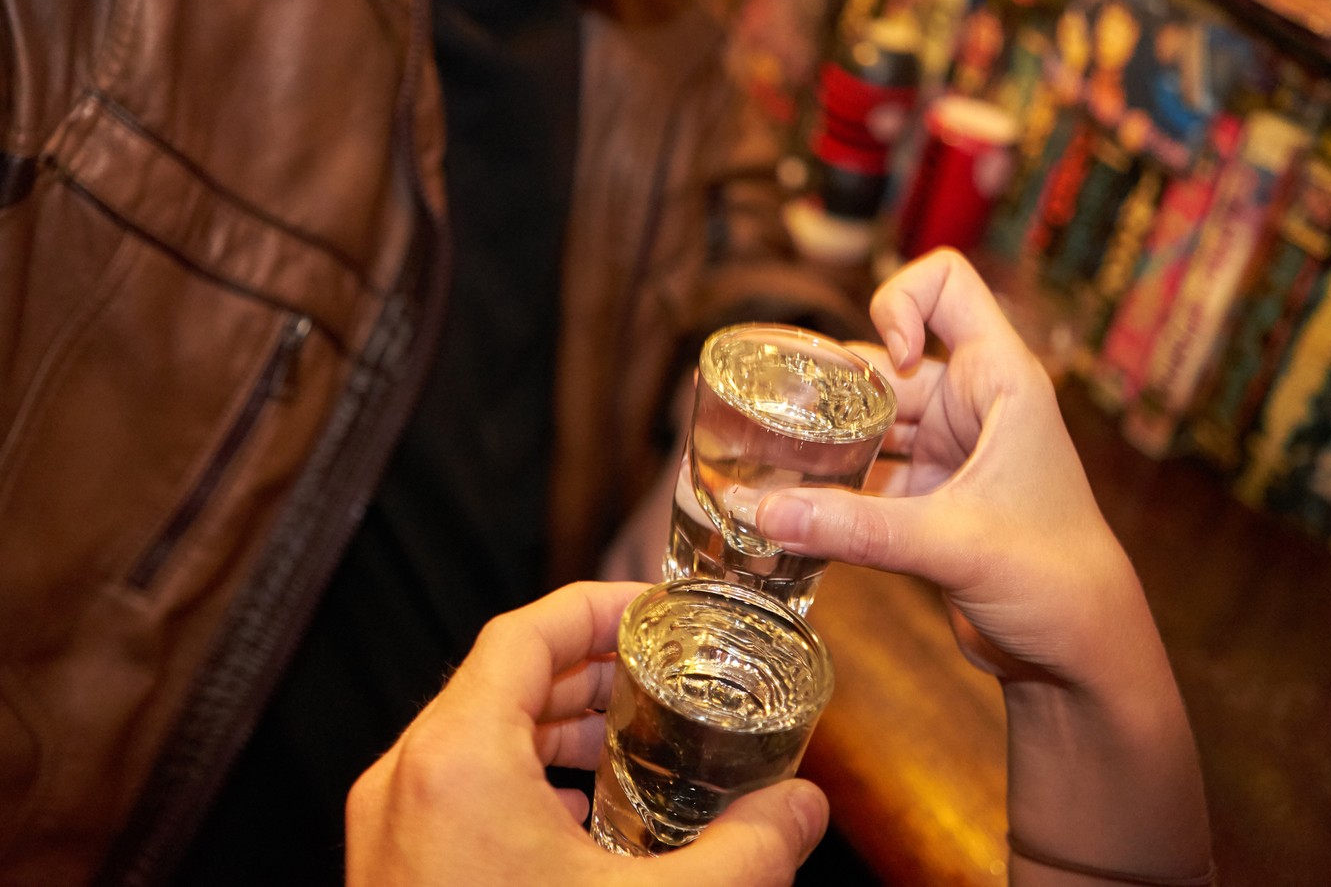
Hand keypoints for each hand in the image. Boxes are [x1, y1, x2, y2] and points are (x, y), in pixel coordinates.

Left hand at [345, 580, 827, 886]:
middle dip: (594, 673)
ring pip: (481, 737)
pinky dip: (529, 781)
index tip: (661, 608)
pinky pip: (463, 791)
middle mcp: (407, 781)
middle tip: (668, 675)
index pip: (527, 632)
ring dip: (562, 730)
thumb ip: (745, 856)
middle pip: (505, 680)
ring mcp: (390, 829)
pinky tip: (591, 821)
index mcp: (455, 760)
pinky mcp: (393, 872)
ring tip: (640, 744)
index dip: (600, 606)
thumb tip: (805, 810)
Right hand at [756, 248, 1142, 689]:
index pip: (945, 285)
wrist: (1081, 657)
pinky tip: (789, 511)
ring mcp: (947, 452)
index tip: (885, 365)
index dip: (899, 304)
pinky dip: (830, 490)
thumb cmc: (1057, 580)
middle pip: (882, 362)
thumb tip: (763, 511)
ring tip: (759, 463)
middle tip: (766, 420)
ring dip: (822, 443)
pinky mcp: (927, 500)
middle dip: (828, 389)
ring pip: (867, 423)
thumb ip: (857, 527)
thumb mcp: (954, 544)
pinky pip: (865, 475)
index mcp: (999, 381)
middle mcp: (970, 405)